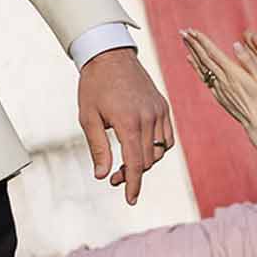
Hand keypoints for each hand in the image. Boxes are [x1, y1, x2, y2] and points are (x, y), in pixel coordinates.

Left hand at [78, 47, 173, 204]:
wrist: (109, 56)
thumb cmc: (94, 87)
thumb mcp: (88, 118)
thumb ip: (98, 148)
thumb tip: (102, 175)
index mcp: (129, 123)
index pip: (136, 163)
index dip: (133, 184)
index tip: (130, 200)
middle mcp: (149, 118)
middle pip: (148, 159)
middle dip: (133, 174)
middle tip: (114, 177)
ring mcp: (159, 111)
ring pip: (160, 150)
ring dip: (146, 163)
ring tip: (126, 164)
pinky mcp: (163, 106)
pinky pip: (168, 136)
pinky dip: (159, 148)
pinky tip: (143, 150)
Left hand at [182, 29, 256, 179]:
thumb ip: (249, 60)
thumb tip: (236, 44)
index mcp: (233, 73)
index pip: (213, 53)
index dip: (202, 41)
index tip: (192, 31)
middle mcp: (222, 80)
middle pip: (203, 58)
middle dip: (193, 43)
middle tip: (183, 31)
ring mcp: (218, 88)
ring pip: (201, 67)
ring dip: (192, 52)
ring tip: (184, 41)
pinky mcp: (218, 95)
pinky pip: (203, 77)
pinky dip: (195, 67)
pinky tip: (190, 60)